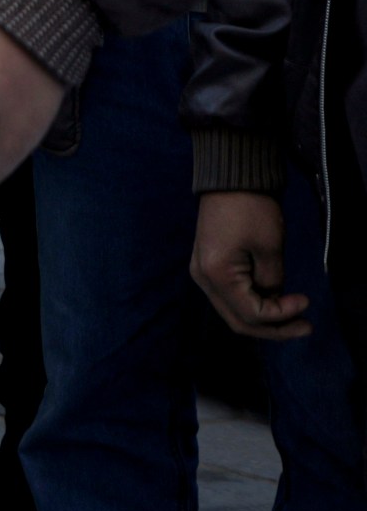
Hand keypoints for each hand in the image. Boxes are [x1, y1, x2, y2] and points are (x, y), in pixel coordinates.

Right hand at [193, 191, 312, 339]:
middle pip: (238, 321)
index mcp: (216, 275)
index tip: (306, 301)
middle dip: (273, 329)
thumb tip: (274, 297)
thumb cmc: (250, 210)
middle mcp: (203, 280)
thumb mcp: (269, 248)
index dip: (282, 315)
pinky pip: (231, 297)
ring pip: (233, 311)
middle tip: (305, 327)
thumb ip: (272, 280)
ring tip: (294, 316)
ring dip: (264, 319)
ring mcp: (203, 273)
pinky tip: (274, 300)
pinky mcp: (209, 266)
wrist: (230, 180)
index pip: (251, 313)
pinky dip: (253, 304)